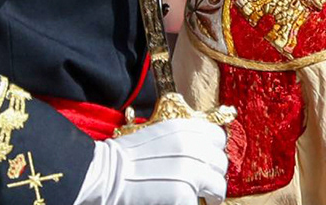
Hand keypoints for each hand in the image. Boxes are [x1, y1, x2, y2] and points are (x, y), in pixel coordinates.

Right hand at [74, 118, 229, 204]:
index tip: (209, 163)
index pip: (219, 138)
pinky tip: (184, 203)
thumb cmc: (127, 157)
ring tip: (205, 200)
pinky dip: (193, 204)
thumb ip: (184, 139)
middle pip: (221, 163)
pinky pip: (198, 203)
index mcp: (186, 129)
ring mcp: (189, 172)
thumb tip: (202, 153)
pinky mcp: (183, 195)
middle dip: (214, 176)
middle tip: (207, 188)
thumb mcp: (160, 134)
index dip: (215, 152)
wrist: (105, 173)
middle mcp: (192, 147)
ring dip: (213, 195)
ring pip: (218, 186)